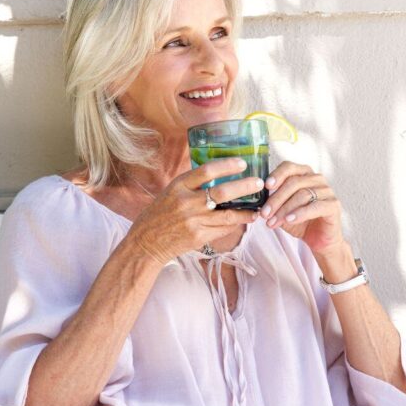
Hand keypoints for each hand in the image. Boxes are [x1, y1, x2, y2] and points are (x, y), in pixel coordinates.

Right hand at [127, 158, 262, 264]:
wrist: (146, 243)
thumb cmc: (160, 214)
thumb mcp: (171, 192)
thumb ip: (192, 184)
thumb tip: (219, 173)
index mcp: (178, 186)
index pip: (206, 171)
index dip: (227, 165)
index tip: (242, 163)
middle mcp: (186, 202)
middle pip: (222, 192)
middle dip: (244, 186)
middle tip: (259, 183)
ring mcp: (193, 221)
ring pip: (228, 215)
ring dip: (246, 211)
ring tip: (259, 207)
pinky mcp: (198, 237)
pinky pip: (222, 229)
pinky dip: (235, 224)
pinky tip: (244, 220)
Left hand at [259, 161, 344, 254]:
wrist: (319, 240)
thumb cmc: (300, 222)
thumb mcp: (282, 210)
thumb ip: (273, 203)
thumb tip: (257, 201)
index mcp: (304, 174)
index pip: (289, 167)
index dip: (277, 175)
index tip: (266, 186)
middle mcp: (317, 179)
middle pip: (294, 182)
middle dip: (276, 199)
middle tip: (264, 214)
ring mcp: (327, 191)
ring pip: (302, 195)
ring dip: (284, 210)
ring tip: (273, 222)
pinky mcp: (334, 205)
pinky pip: (315, 206)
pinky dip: (300, 213)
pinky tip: (289, 220)